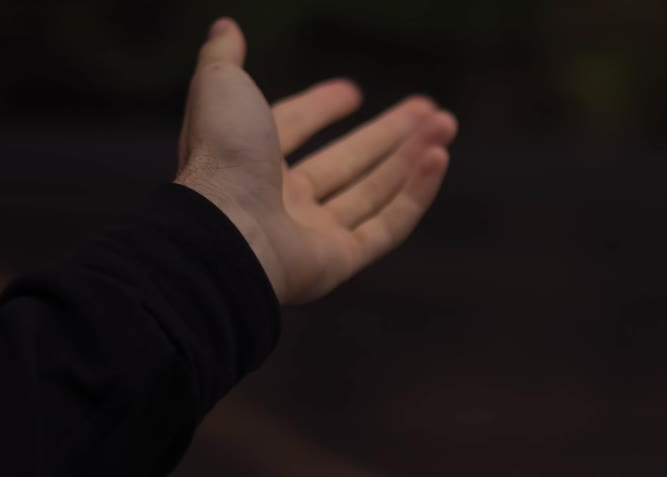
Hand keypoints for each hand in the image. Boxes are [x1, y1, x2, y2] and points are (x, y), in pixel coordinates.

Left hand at [173, 18, 457, 303]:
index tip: (353, 90)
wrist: (225, 231)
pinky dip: (416, 194)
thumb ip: (223, 56)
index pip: (292, 127)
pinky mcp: (340, 261)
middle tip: (429, 109)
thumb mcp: (220, 86)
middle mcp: (280, 199)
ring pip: (373, 192)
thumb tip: (226, 25)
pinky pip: (386, 227)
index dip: (320, 107)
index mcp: (248, 158)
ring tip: (446, 125)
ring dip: (412, 157)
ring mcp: (312, 235)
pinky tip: (439, 158)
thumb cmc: (221, 158)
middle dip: (389, 133)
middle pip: (346, 161)